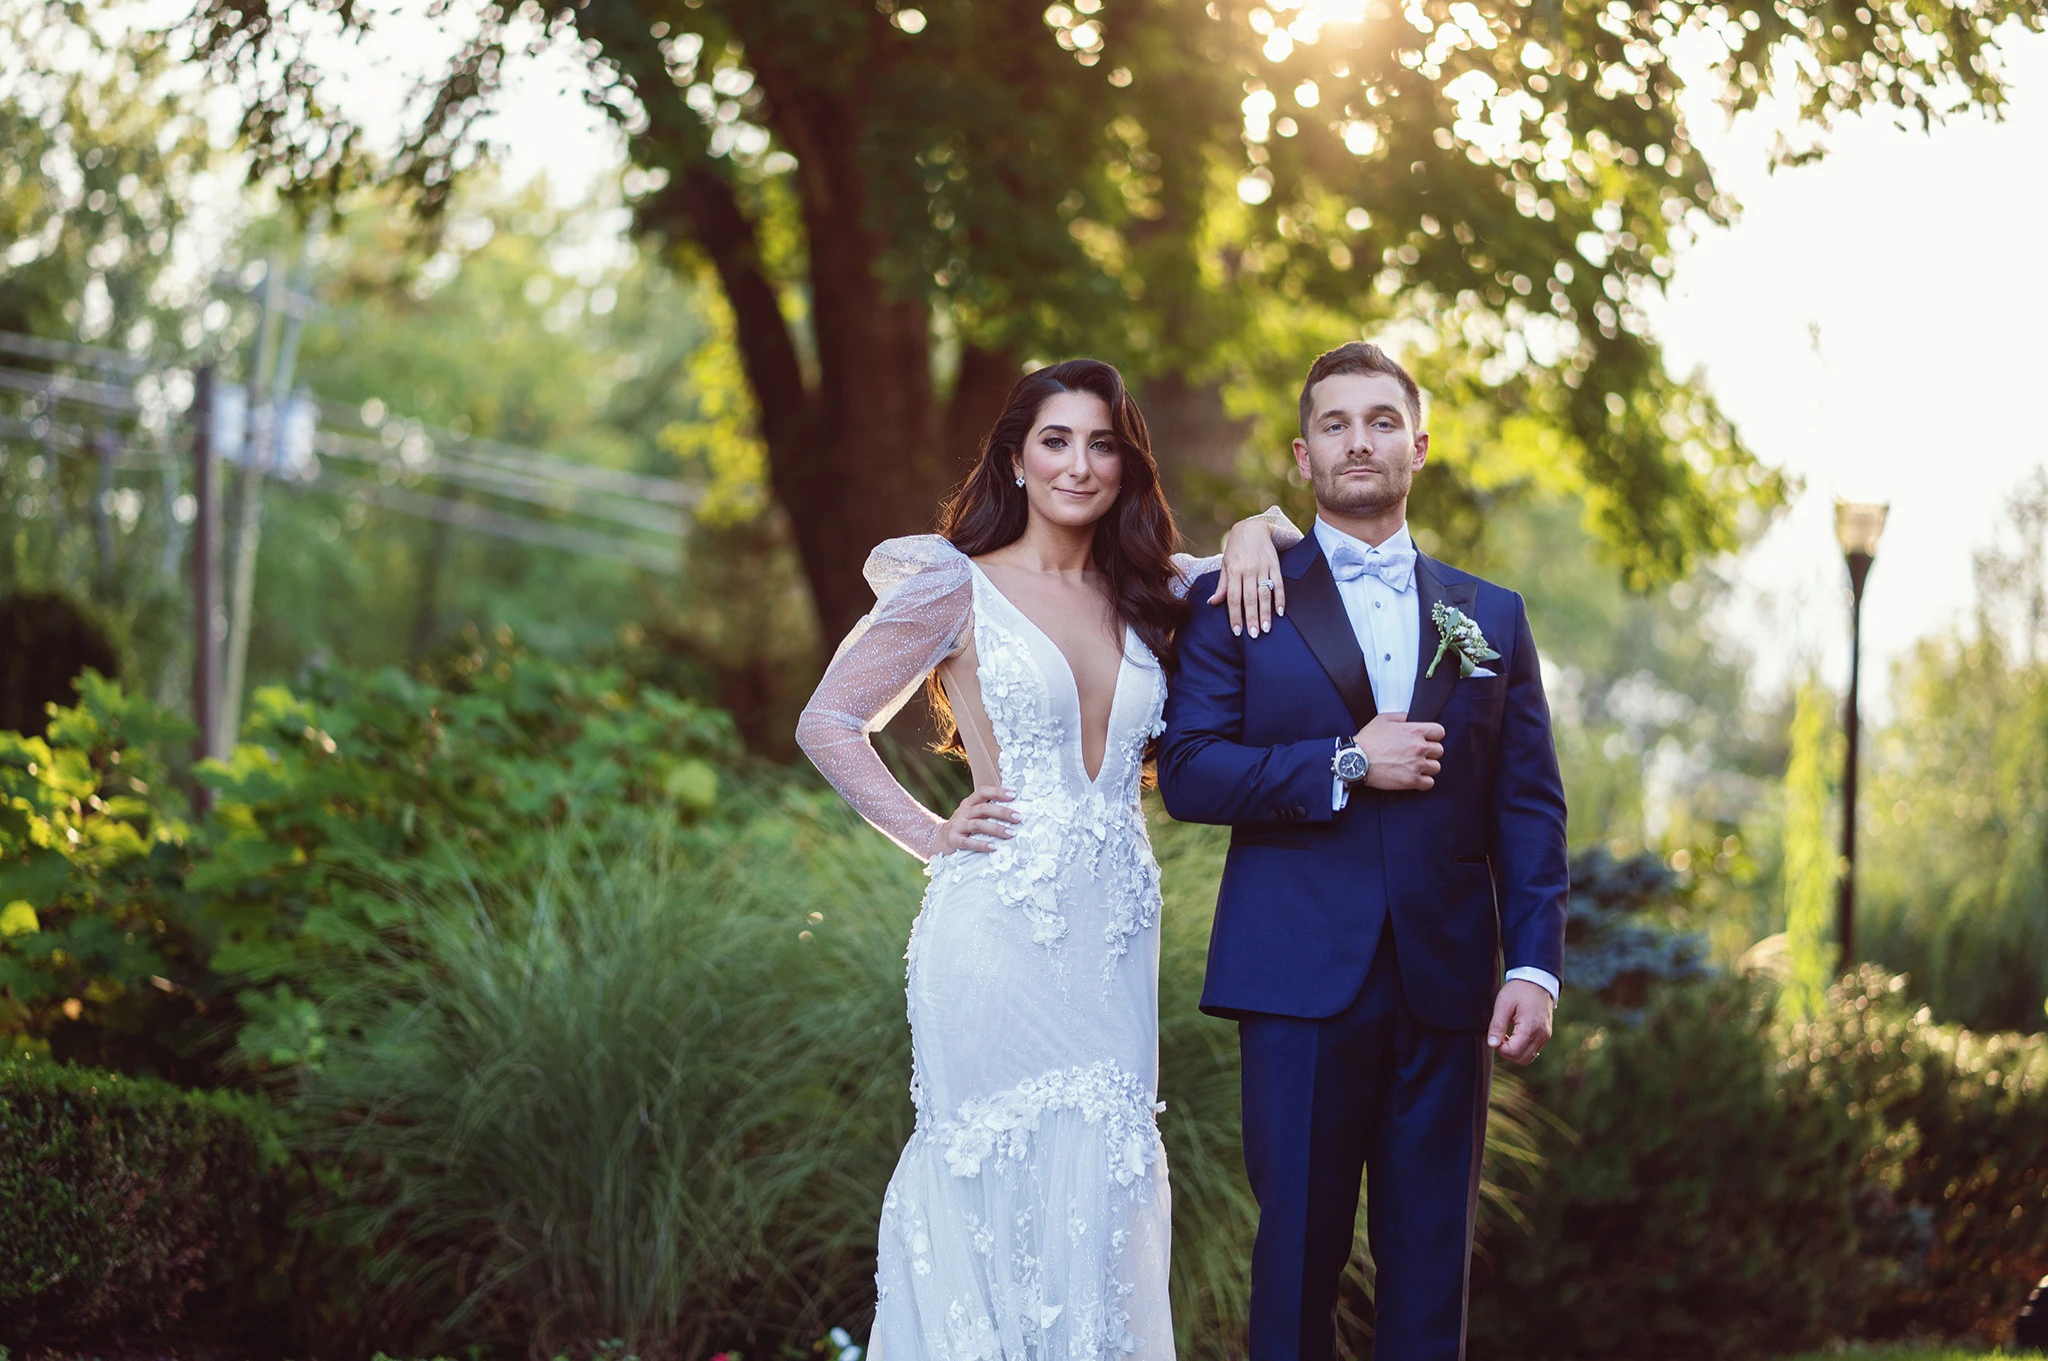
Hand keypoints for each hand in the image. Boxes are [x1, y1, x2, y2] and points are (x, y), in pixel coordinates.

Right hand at [930, 785, 1018, 855]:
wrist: (938, 841)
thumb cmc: (963, 827)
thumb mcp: (971, 815)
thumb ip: (987, 811)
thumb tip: (1014, 810)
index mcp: (969, 803)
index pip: (983, 792)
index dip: (998, 792)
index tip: (1014, 794)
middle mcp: (963, 812)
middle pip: (983, 808)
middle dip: (1002, 812)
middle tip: (1018, 817)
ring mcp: (957, 826)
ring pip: (978, 824)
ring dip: (996, 829)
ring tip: (1011, 833)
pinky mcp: (953, 840)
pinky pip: (968, 842)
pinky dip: (981, 845)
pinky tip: (994, 847)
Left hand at [1209, 516, 1285, 637]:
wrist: (1253, 528)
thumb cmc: (1236, 549)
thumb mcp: (1225, 564)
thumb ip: (1222, 585)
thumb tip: (1212, 603)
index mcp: (1234, 571)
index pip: (1233, 598)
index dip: (1235, 616)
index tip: (1237, 631)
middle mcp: (1249, 571)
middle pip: (1250, 598)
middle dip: (1251, 618)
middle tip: (1253, 636)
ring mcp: (1263, 568)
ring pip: (1265, 594)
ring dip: (1266, 613)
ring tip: (1266, 629)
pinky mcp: (1275, 566)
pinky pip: (1279, 584)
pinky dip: (1280, 599)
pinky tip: (1280, 612)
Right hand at [1354, 711, 1444, 790]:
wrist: (1356, 760)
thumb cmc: (1368, 741)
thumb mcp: (1383, 720)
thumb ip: (1401, 716)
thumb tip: (1411, 718)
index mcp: (1414, 731)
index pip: (1440, 732)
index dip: (1434, 735)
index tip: (1428, 739)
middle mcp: (1419, 747)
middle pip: (1439, 750)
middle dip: (1430, 751)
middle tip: (1418, 753)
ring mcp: (1416, 765)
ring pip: (1436, 767)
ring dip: (1428, 767)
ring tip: (1415, 766)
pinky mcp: (1411, 781)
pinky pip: (1429, 783)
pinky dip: (1424, 781)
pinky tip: (1415, 777)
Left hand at [1488, 979, 1553, 1066]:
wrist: (1537, 980)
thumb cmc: (1519, 990)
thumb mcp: (1503, 1004)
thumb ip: (1497, 1025)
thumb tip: (1492, 1044)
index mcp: (1531, 1027)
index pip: (1514, 1052)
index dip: (1500, 1048)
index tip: (1495, 1035)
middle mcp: (1541, 1035)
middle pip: (1522, 1059)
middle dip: (1507, 1052)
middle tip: (1499, 1036)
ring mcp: (1545, 1036)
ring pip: (1529, 1058)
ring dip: (1515, 1052)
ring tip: (1507, 1036)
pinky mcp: (1546, 1035)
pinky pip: (1534, 1051)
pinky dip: (1522, 1048)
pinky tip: (1514, 1035)